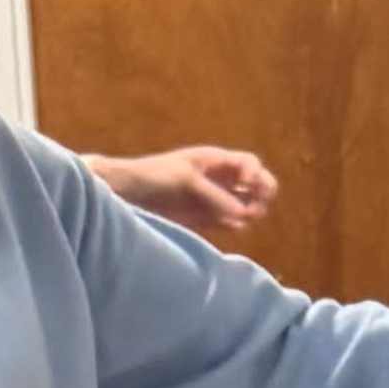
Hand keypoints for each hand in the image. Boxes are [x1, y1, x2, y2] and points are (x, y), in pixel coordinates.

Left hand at [91, 142, 278, 241]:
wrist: (127, 193)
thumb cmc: (155, 176)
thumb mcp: (188, 180)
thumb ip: (216, 196)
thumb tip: (243, 215)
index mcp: (216, 161)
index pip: (250, 164)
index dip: (256, 174)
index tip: (248, 184)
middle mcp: (218, 179)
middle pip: (255, 184)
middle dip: (261, 195)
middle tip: (257, 207)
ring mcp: (213, 200)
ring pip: (245, 205)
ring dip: (249, 212)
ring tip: (242, 219)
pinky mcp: (204, 219)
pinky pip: (229, 223)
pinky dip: (234, 225)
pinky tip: (230, 227)